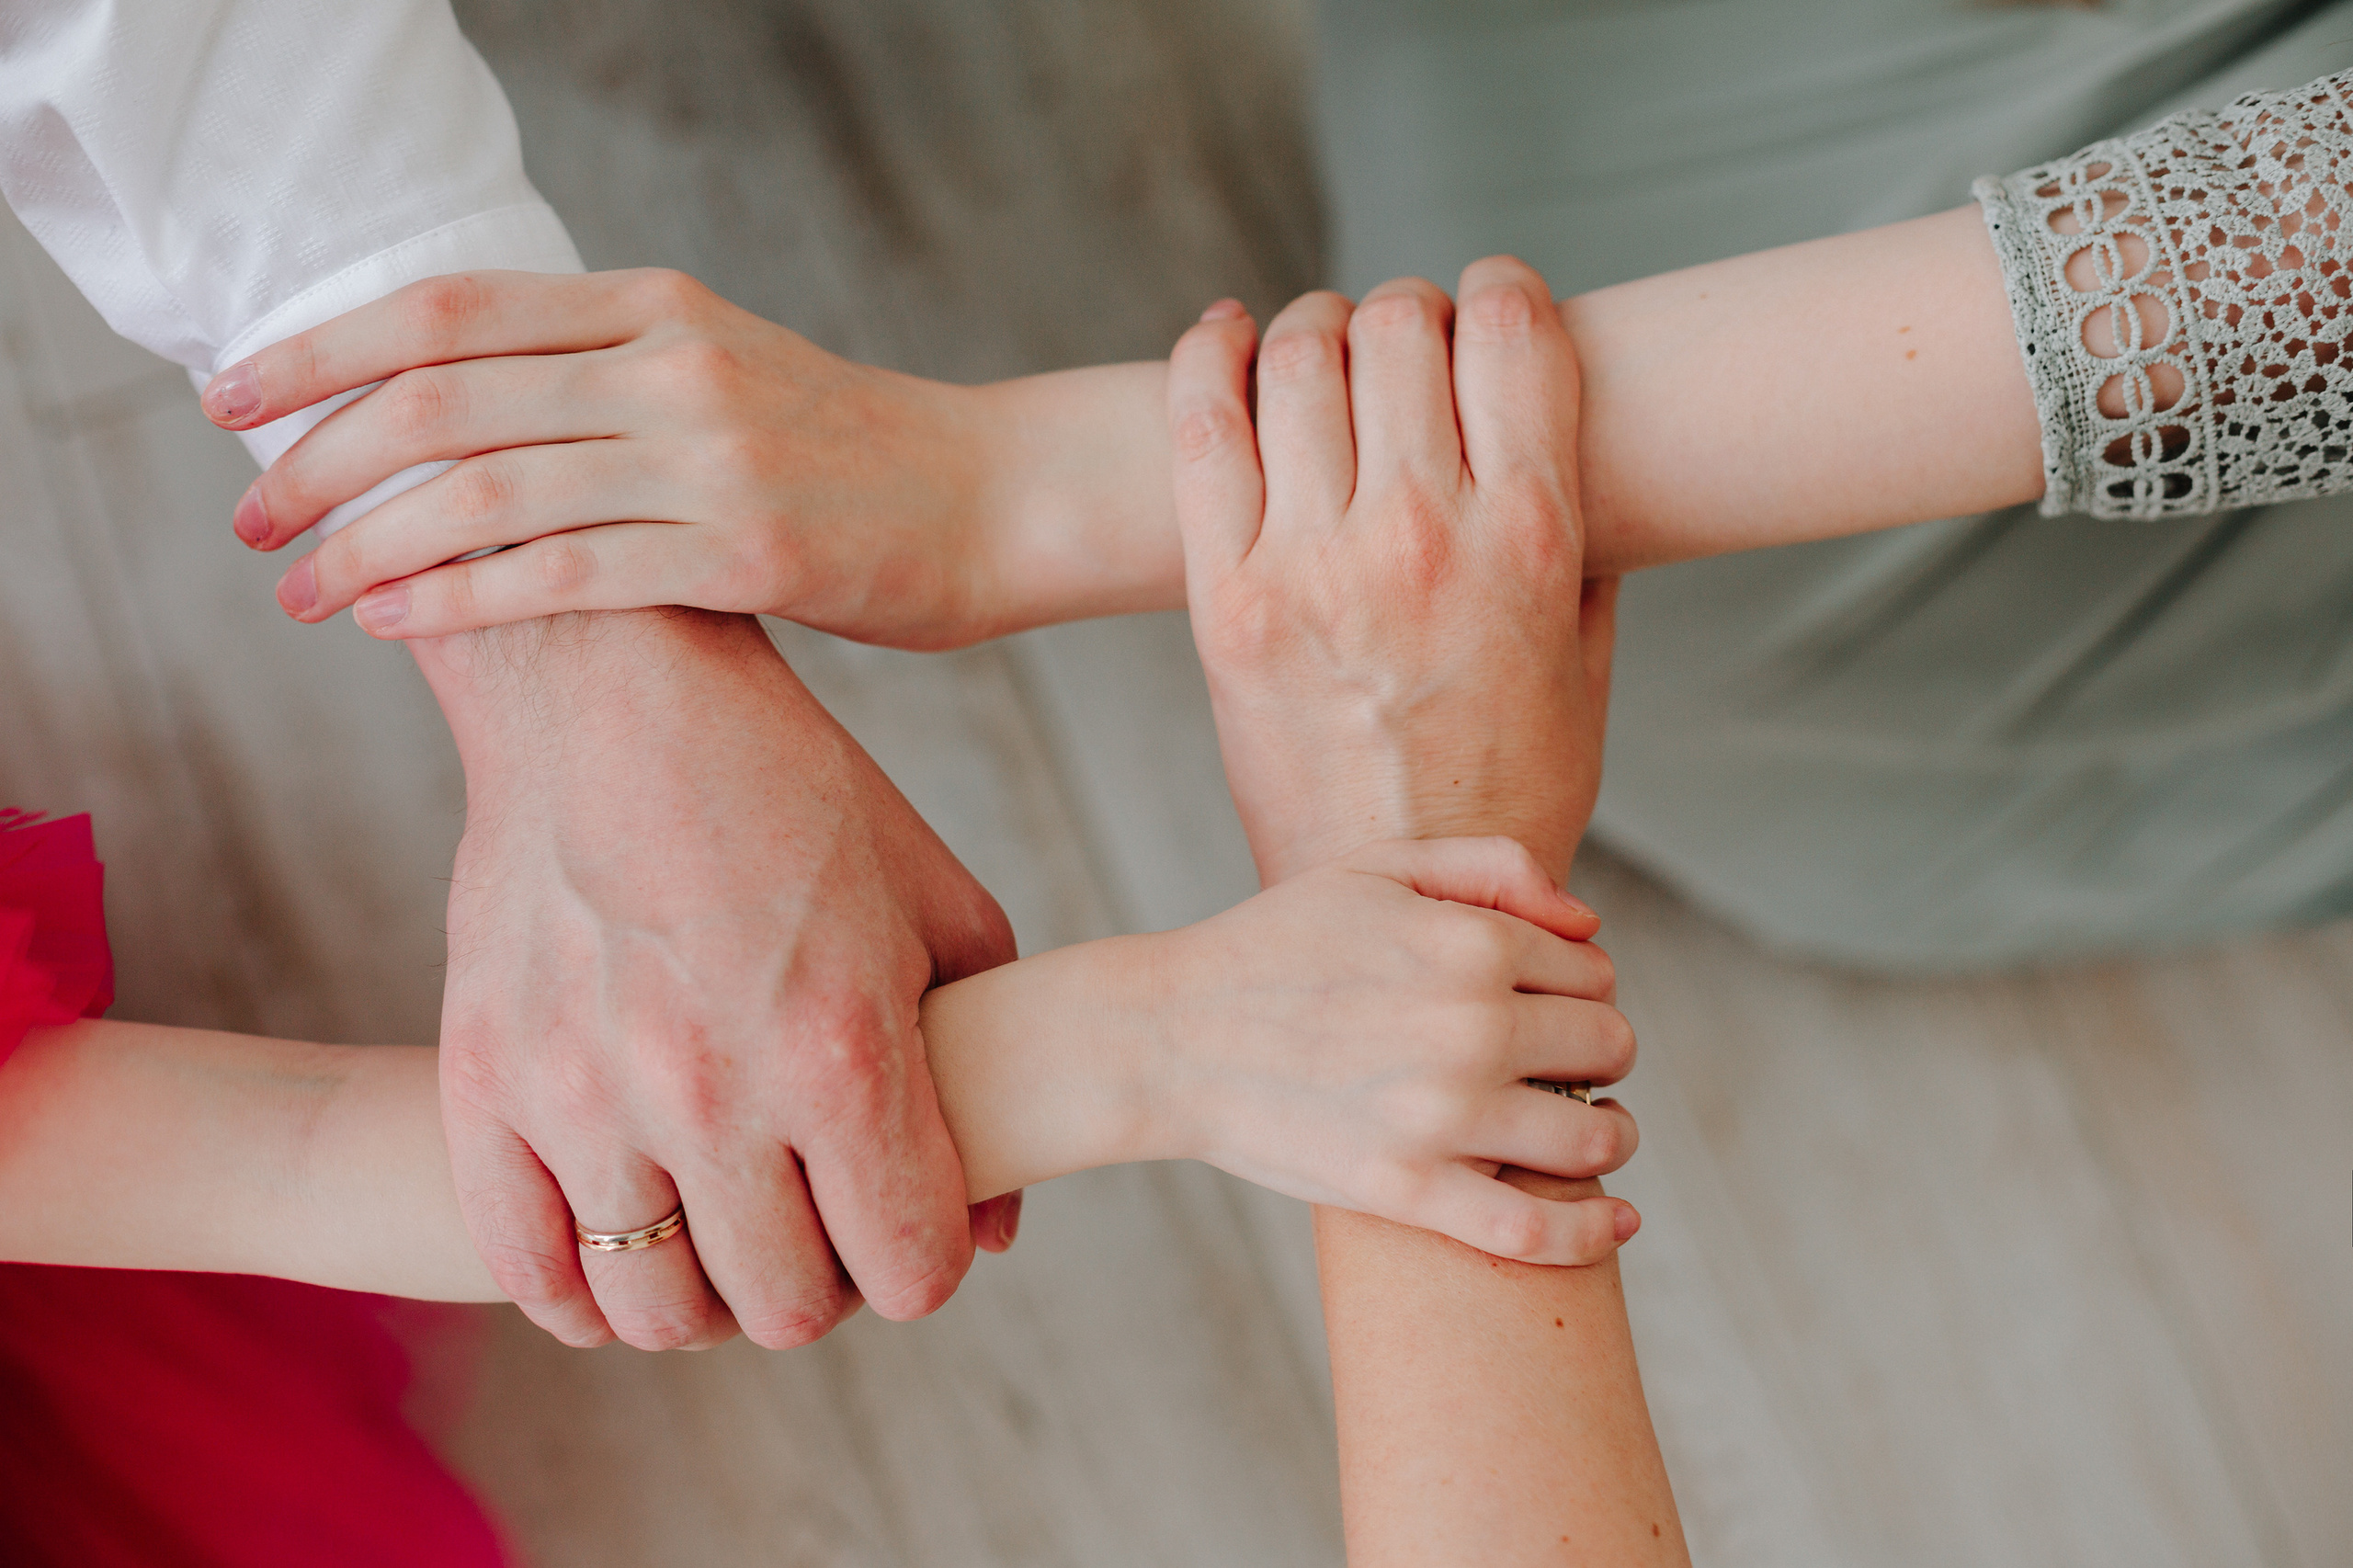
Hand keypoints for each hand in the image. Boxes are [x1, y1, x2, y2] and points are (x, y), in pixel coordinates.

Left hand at [203, 269, 1020, 647]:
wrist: (996, 496)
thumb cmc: (851, 451)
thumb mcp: (725, 367)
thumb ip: (607, 372)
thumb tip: (466, 411)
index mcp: (655, 305)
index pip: (448, 310)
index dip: (322, 349)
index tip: (235, 398)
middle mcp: (671, 366)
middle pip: (442, 399)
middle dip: (317, 462)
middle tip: (247, 523)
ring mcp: (709, 459)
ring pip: (487, 493)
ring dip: (367, 545)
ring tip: (298, 590)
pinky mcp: (744, 554)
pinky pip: (568, 576)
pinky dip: (462, 599)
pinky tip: (396, 621)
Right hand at [419, 608, 1018, 1349]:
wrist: (612, 693)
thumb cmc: (793, 795)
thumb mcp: (934, 905)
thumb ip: (983, 1067)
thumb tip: (995, 1230)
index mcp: (842, 1050)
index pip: (908, 1273)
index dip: (922, 1265)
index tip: (906, 1228)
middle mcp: (712, 1091)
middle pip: (783, 1313)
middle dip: (821, 1287)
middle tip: (814, 1227)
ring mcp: (584, 1097)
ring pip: (656, 1314)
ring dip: (704, 1296)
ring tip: (719, 1233)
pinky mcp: (484, 1084)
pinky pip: (528, 1271)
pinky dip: (580, 1293)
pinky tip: (618, 1247)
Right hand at [923, 836, 1636, 1264]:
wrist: (1170, 1036)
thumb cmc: (1274, 947)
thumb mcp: (1375, 870)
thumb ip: (1493, 867)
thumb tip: (1590, 924)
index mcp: (1468, 942)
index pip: (1592, 973)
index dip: (1582, 990)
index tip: (1552, 1007)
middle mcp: (1471, 1026)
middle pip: (1608, 1048)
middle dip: (1598, 1054)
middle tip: (1563, 1066)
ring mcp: (1442, 1116)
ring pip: (1594, 1138)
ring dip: (1609, 1135)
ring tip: (1589, 1132)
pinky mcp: (1408, 1192)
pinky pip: (1536, 1231)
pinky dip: (1594, 1233)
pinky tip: (1618, 1220)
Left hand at [1167, 258, 1615, 885]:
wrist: (1389, 898)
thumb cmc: (1502, 794)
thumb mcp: (1587, 670)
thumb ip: (1586, 551)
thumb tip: (1567, 453)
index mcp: (1530, 541)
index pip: (1511, 333)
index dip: (1497, 290)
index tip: (1485, 301)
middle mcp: (1423, 535)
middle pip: (1399, 327)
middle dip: (1405, 307)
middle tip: (1400, 334)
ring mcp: (1314, 563)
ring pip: (1302, 357)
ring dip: (1315, 324)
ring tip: (1320, 344)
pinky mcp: (1227, 598)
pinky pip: (1201, 427)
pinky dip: (1211, 354)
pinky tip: (1227, 336)